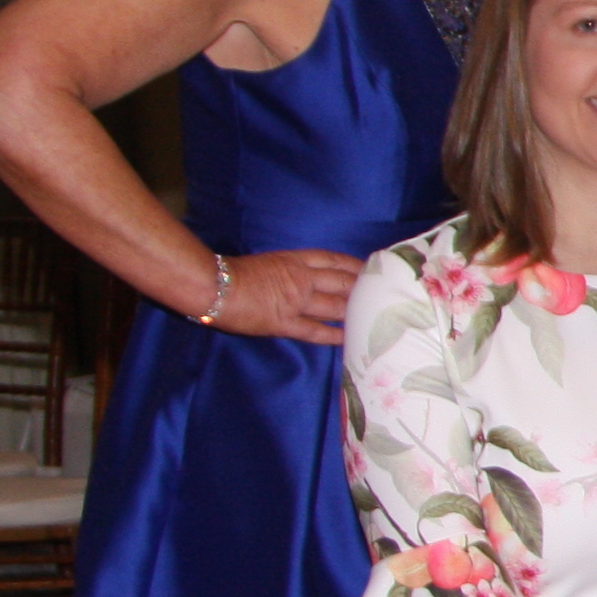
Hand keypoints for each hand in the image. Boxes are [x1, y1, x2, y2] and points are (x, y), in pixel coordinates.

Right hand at [218, 246, 363, 345]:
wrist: (210, 285)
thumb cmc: (229, 271)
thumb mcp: (266, 261)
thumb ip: (287, 268)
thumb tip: (299, 275)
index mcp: (294, 259)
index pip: (333, 260)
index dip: (354, 264)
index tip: (372, 268)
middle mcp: (301, 278)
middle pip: (342, 282)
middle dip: (364, 289)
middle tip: (386, 294)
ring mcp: (295, 301)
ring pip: (335, 305)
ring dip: (355, 311)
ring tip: (376, 316)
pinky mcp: (284, 323)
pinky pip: (316, 331)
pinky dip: (335, 334)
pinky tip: (350, 337)